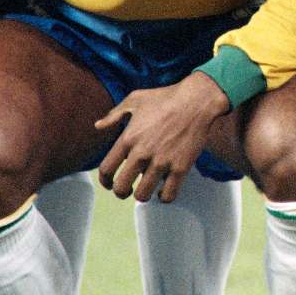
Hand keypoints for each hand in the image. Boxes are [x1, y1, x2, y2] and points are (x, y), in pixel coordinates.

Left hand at [96, 72, 230, 202]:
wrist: (197, 101)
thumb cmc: (166, 97)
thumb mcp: (135, 99)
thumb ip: (114, 114)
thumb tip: (98, 126)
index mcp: (128, 139)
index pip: (106, 170)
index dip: (104, 181)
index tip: (109, 183)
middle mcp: (142, 153)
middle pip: (121, 188)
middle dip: (121, 192)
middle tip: (128, 189)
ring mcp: (162, 162)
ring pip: (143, 195)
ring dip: (143, 195)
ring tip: (147, 189)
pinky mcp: (181, 167)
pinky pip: (168, 194)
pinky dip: (164, 197)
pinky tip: (165, 190)